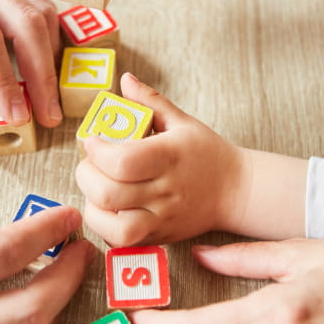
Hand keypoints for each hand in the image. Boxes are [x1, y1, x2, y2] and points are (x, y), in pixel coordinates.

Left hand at [0, 0, 62, 126]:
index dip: (4, 82)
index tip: (16, 114)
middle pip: (26, 26)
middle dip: (42, 76)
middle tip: (48, 113)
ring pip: (42, 13)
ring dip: (51, 58)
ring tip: (49, 93)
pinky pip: (42, 2)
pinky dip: (49, 36)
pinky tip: (46, 60)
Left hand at [75, 72, 244, 245]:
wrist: (236, 191)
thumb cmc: (207, 154)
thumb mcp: (182, 122)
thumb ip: (150, 101)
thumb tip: (125, 80)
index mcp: (169, 157)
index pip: (122, 161)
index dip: (97, 151)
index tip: (92, 141)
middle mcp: (165, 191)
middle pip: (109, 193)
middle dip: (86, 176)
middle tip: (89, 164)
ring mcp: (162, 219)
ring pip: (114, 226)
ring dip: (93, 208)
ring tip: (95, 191)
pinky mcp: (159, 237)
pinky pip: (123, 242)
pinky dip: (105, 228)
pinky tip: (107, 210)